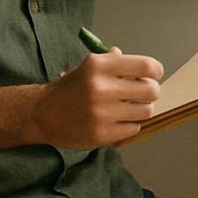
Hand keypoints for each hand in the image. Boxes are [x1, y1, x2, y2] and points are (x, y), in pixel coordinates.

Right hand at [38, 49, 163, 148]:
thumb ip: (114, 63)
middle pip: (151, 90)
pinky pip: (134, 128)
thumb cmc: (69, 88)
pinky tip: (117, 120)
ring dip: (141, 109)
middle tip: (143, 93)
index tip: (153, 75)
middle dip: (151, 91)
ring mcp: (102, 113)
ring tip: (129, 107)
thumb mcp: (87, 67)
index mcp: (98, 66)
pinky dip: (130, 124)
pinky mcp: (102, 134)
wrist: (42, 114)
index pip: (146, 66)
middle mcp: (101, 88)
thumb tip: (137, 63)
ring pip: (146, 111)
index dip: (156, 70)